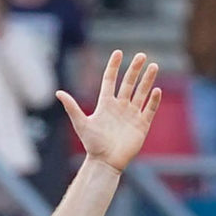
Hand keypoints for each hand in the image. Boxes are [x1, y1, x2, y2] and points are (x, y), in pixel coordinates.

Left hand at [59, 49, 161, 171]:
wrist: (105, 162)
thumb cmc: (92, 144)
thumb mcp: (81, 123)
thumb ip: (72, 107)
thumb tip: (58, 92)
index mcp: (105, 104)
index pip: (110, 80)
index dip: (114, 67)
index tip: (118, 53)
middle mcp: (119, 107)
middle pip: (129, 83)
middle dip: (135, 69)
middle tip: (142, 55)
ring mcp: (132, 114)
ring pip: (141, 93)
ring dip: (148, 80)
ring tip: (154, 66)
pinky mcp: (142, 124)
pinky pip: (150, 109)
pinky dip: (153, 100)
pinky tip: (156, 90)